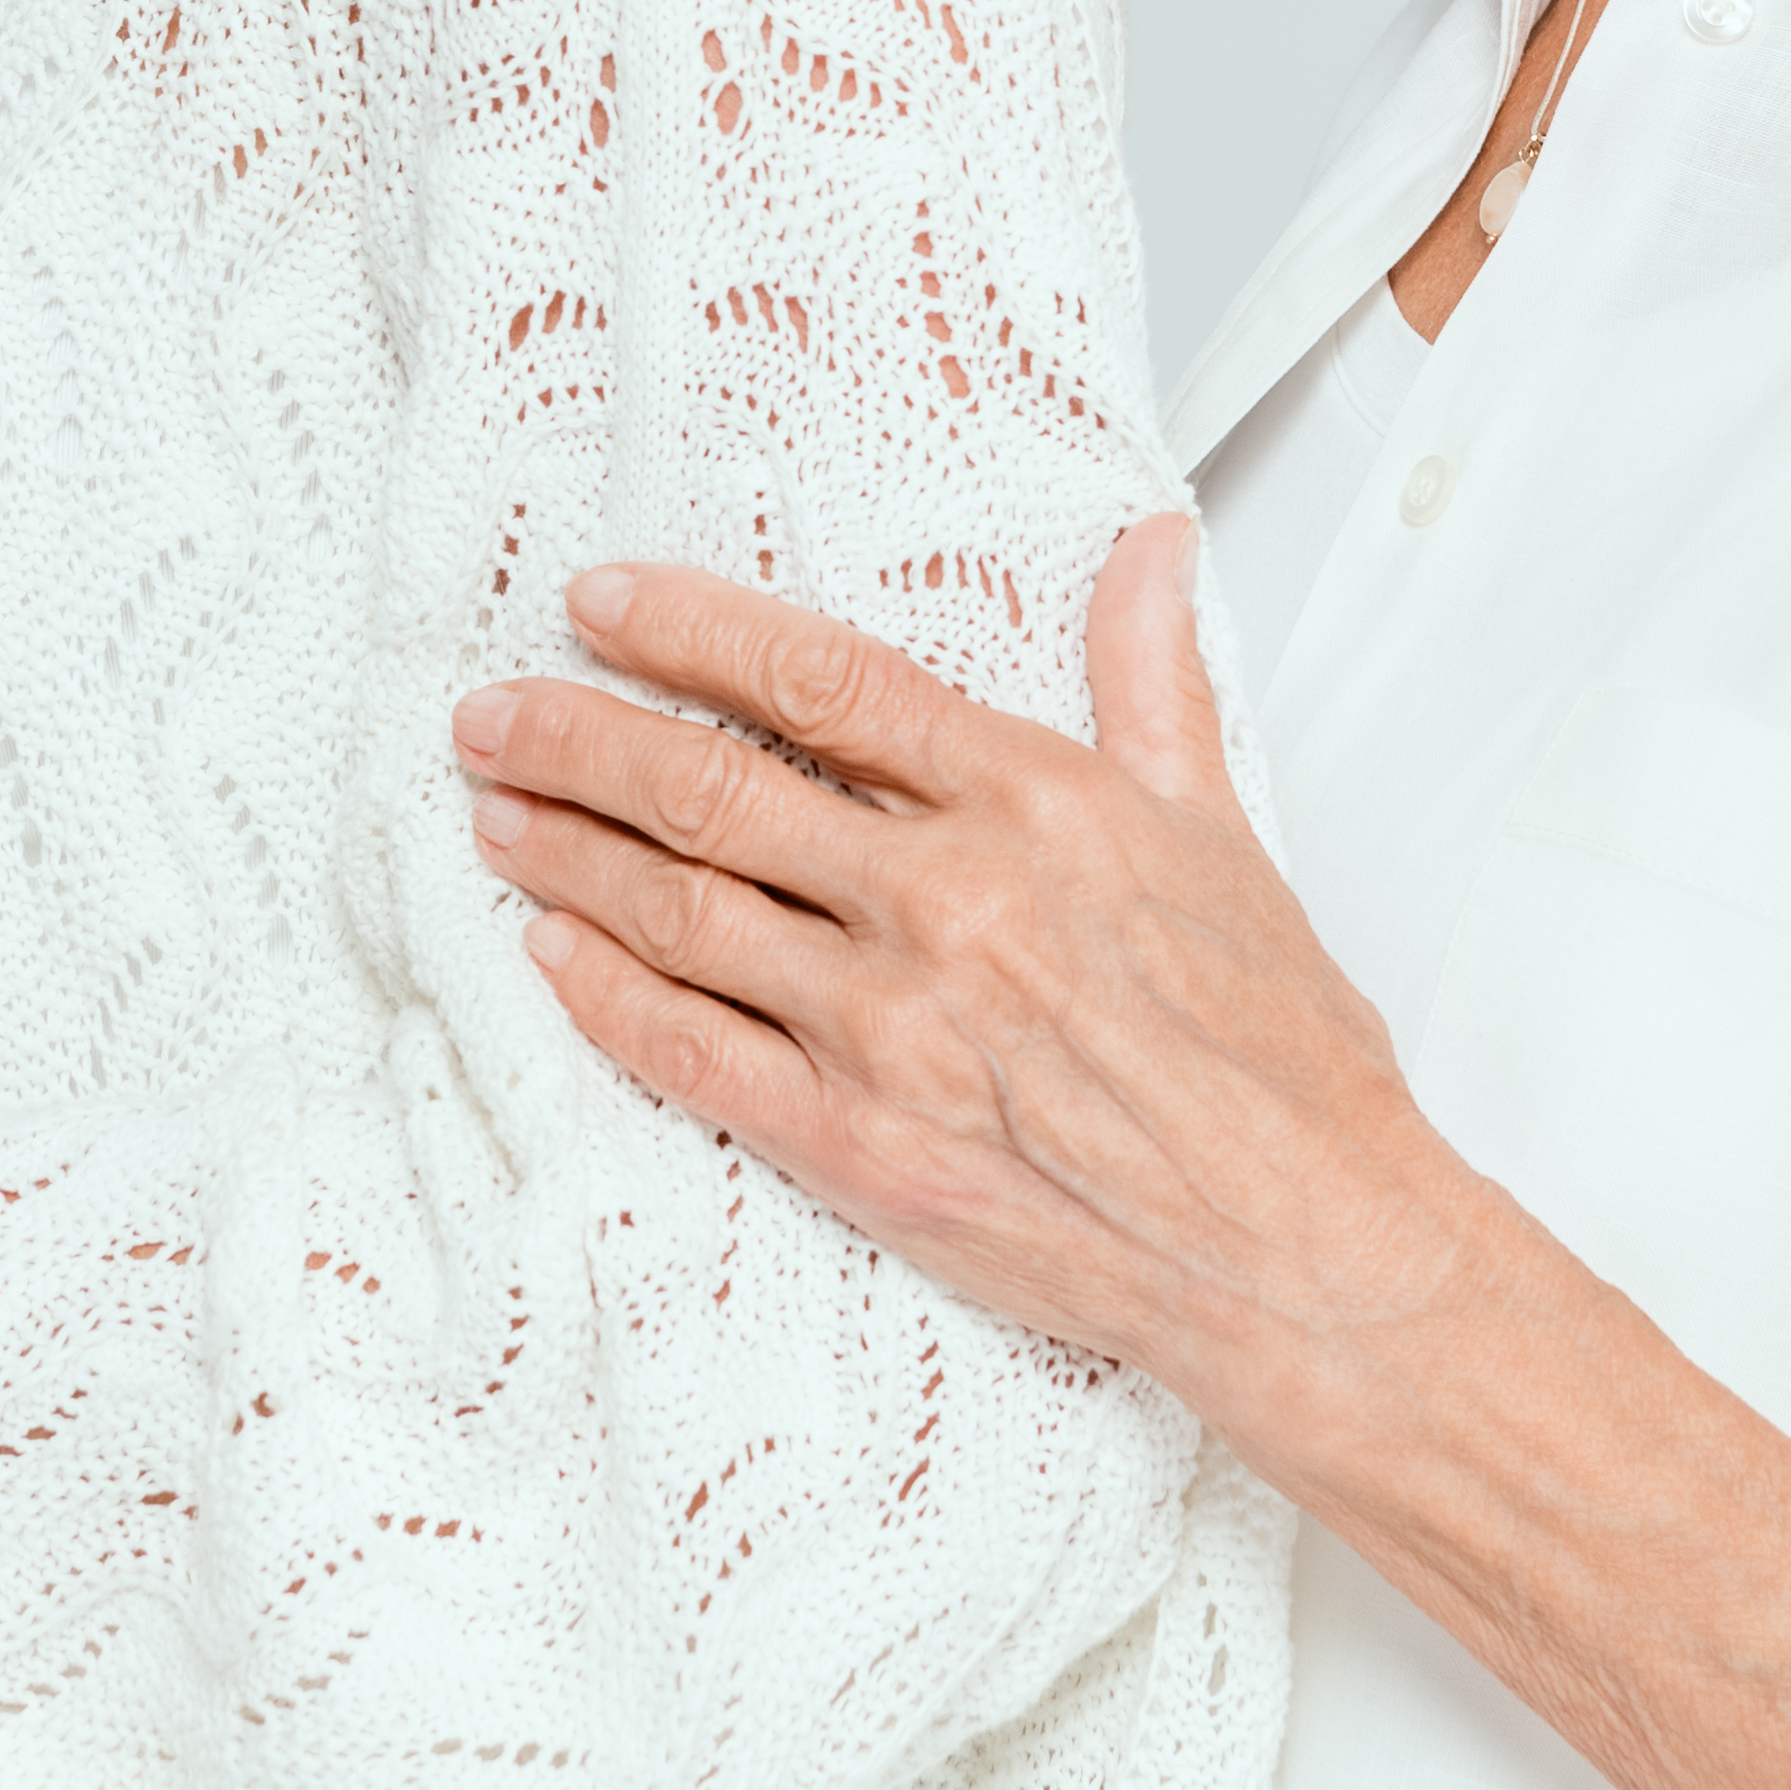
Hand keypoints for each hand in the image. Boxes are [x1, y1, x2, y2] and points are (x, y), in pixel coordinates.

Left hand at [453, 518, 1507, 1456]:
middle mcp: (943, 904)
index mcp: (1029, 805)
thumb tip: (1149, 549)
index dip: (691, 631)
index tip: (600, 601)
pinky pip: (696, 1058)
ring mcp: (890, 1031)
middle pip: (713, 791)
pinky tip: (550, 954)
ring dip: (567, 857)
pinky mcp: (860, 1146)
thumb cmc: (1273, 1050)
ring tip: (493, 812)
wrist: (1297, 1240)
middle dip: (579, 741)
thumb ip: (1153, 681)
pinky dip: (608, 1000)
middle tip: (493, 714)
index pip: (821, 683)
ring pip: (683, 916)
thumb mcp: (1220, 830)